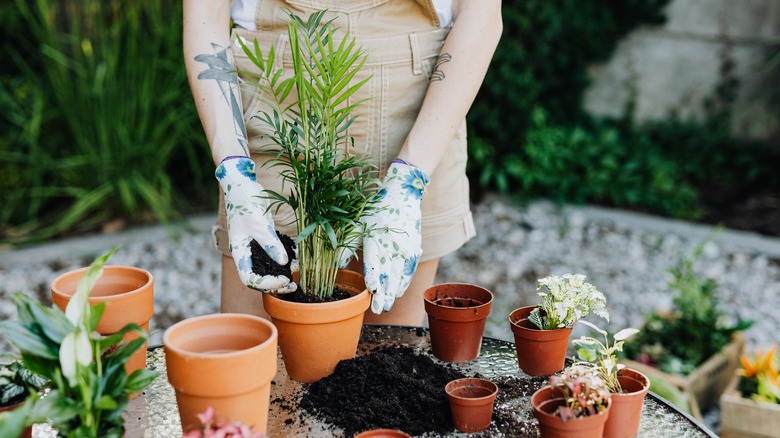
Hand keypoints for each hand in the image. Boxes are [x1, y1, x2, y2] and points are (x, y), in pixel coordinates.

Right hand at [216, 156, 296, 292]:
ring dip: (282, 272)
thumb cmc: (245, 203)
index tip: (283, 279)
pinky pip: (274, 254)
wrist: (242, 184)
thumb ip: (270, 244)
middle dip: (276, 283)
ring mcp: (255, 246)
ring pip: (268, 267)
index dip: (266, 284)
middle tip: (293, 284)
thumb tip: (283, 263)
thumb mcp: (259, 224)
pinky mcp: (264, 238)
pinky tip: (296, 258)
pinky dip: (284, 258)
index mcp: (239, 252)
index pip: (249, 279)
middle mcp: (246, 253)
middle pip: (259, 277)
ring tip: (297, 273)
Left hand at [361, 160, 429, 312]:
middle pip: (389, 273)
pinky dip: (403, 283)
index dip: (374, 277)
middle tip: (379, 309)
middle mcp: (393, 244)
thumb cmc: (376, 211)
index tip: (372, 291)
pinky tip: (398, 293)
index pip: (376, 261)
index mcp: (376, 237)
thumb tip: (335, 265)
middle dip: (384, 293)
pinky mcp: (415, 249)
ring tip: (387, 306)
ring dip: (394, 292)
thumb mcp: (358, 223)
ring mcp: (406, 248)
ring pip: (400, 275)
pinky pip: (409, 270)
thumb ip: (347, 245)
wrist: (404, 196)